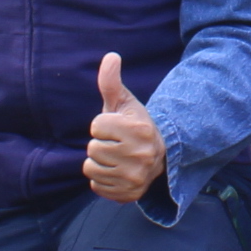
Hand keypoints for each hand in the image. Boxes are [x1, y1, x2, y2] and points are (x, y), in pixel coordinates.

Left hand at [86, 52, 163, 202]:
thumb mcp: (124, 103)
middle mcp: (140, 156)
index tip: (118, 128)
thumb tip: (110, 56)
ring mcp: (135, 178)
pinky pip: (95, 185)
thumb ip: (111, 82)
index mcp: (139, 130)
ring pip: (91, 168)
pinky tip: (117, 171)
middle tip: (118, 144)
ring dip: (99, 162)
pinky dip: (102, 179)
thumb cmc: (134, 125)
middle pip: (92, 148)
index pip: (96, 126)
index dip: (103, 125)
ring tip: (117, 157)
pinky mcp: (128, 194)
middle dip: (101, 144)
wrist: (159, 155)